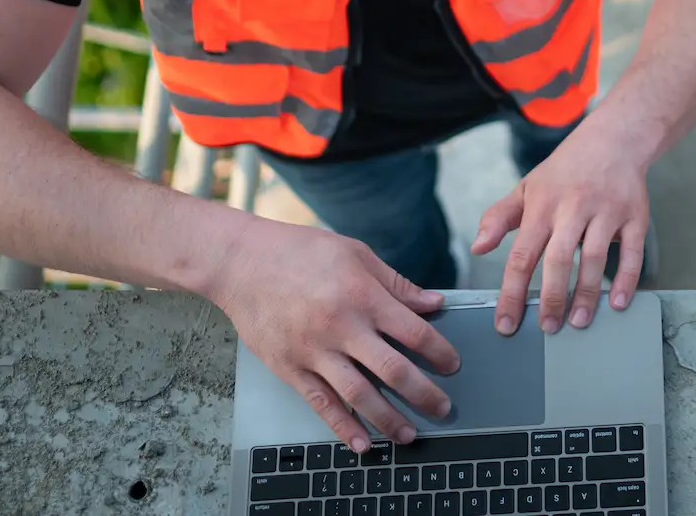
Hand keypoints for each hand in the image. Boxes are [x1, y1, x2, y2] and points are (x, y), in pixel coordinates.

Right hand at [202, 215, 459, 452]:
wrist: (243, 262)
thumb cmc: (300, 251)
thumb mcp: (356, 253)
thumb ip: (396, 283)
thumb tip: (433, 303)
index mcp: (363, 296)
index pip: (413, 332)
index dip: (439, 351)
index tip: (452, 364)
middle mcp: (342, 327)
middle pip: (393, 370)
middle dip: (424, 393)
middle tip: (442, 408)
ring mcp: (314, 351)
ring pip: (360, 395)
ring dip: (388, 419)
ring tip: (408, 434)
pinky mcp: (290, 368)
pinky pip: (321, 403)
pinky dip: (343, 426)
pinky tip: (361, 443)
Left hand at [472, 121, 649, 337]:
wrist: (613, 139)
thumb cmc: (565, 171)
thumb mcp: (527, 188)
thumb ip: (499, 218)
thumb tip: (477, 248)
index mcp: (543, 205)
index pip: (522, 254)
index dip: (512, 292)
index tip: (507, 324)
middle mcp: (573, 207)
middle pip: (558, 258)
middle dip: (551, 297)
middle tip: (547, 328)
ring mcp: (606, 211)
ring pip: (594, 257)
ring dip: (586, 293)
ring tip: (579, 322)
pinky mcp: (635, 215)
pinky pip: (632, 252)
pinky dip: (626, 279)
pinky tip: (617, 303)